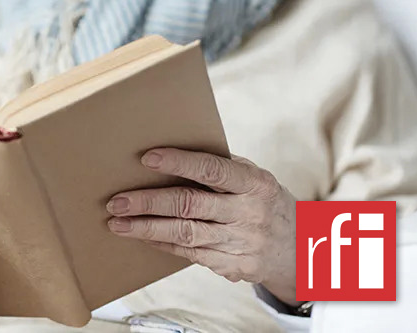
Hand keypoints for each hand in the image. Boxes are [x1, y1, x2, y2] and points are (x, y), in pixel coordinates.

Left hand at [106, 148, 297, 304]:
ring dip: (146, 228)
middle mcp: (248, 214)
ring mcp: (241, 243)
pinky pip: (189, 253)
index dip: (178, 162)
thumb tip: (171, 151)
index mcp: (254, 184)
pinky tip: (141, 236)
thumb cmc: (263, 202)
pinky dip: (161, 243)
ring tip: (117, 222)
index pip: (212, 169)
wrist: (300, 249)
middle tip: (116, 201)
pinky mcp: (232, 266)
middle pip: (189, 205)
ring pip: (184, 234)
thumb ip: (221, 168)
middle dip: (148, 202)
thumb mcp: (254, 179)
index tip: (147, 157)